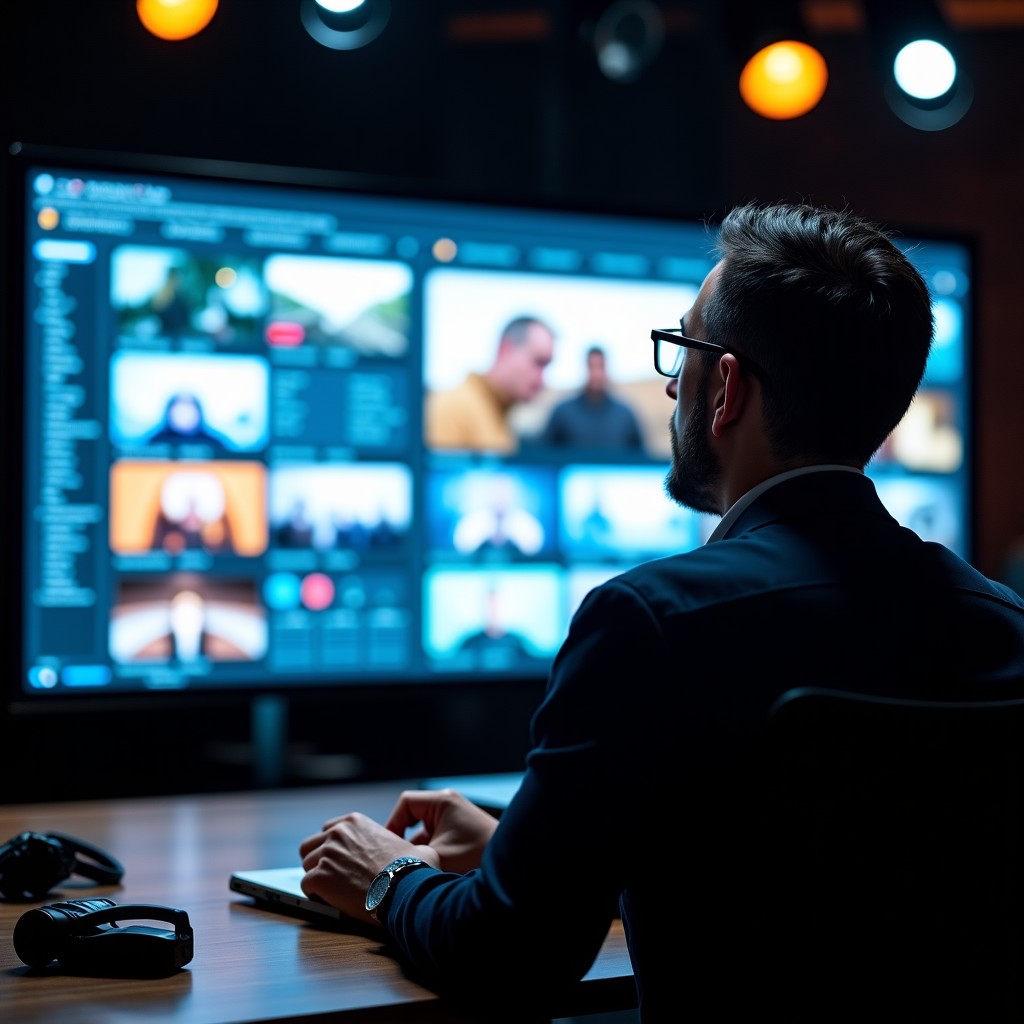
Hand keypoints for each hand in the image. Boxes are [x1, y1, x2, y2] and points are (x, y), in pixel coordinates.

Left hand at [299, 811, 438, 925]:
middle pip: (310, 845)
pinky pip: (306, 886)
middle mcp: (337, 834)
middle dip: (317, 860)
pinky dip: (315, 894)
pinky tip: (328, 900)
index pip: (328, 829)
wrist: (406, 887)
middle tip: (329, 876)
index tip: (337, 859)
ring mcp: (327, 855)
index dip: (331, 846)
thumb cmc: (413, 868)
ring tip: (330, 891)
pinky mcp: (320, 877)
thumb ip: (404, 844)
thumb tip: (420, 853)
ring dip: (316, 877)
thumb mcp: (413, 845)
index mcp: (355, 822)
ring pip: (306, 865)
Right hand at [383, 788, 498, 873]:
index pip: (406, 803)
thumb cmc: (476, 858)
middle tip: (394, 859)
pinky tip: (424, 870)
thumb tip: (387, 863)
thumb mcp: (437, 858)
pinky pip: (434, 837)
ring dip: (416, 848)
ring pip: (422, 829)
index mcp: (442, 802)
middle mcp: (448, 804)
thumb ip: (410, 857)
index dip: (392, 823)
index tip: (387, 846)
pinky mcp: (459, 831)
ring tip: (409, 867)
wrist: (509, 867)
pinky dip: (427, 851)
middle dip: (403, 839)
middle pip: (412, 816)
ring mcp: (454, 817)